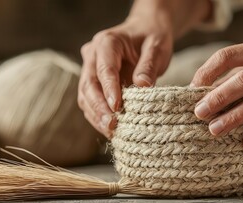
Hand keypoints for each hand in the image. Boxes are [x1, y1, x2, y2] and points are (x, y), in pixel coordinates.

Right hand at [78, 17, 172, 137]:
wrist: (145, 31)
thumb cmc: (152, 38)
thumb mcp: (157, 48)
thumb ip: (149, 66)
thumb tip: (142, 86)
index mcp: (107, 42)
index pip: (104, 69)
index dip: (109, 90)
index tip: (117, 108)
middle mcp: (92, 55)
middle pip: (89, 84)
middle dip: (99, 108)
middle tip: (111, 125)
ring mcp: (89, 69)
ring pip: (85, 96)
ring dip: (96, 115)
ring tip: (111, 131)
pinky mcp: (92, 82)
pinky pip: (90, 101)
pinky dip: (98, 116)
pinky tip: (109, 128)